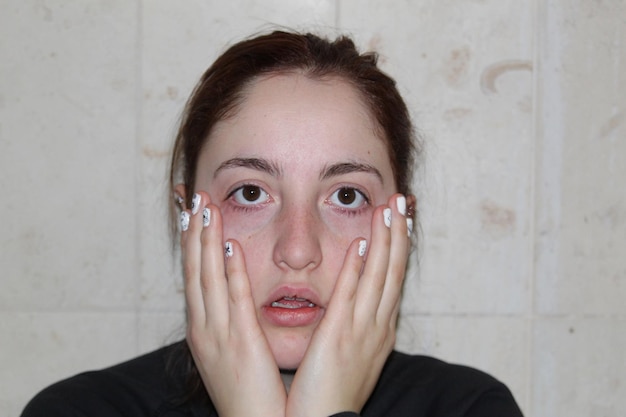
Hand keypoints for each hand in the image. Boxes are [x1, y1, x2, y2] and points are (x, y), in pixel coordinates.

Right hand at [181, 192, 286, 416]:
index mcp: (202, 329)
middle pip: (195, 271)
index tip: (192, 213)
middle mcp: (204, 327)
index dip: (192, 242)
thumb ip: (230, 320)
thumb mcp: (229, 351)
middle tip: (194, 198)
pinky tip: (231, 248)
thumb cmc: (246, 391)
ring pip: (208, 279)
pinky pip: (234, 302)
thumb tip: (233, 291)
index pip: (194, 276)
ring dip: (207, 242)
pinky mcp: (241, 343)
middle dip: (194, 232)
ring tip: (207, 209)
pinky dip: (229, 273)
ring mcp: (218, 335)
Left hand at [286, 194, 410, 416]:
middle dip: (399, 234)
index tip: (400, 219)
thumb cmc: (333, 391)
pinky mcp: (337, 337)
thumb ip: (355, 322)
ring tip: (388, 209)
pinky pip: (350, 297)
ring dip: (385, 241)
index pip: (393, 279)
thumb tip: (356, 293)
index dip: (398, 247)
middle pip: (393, 272)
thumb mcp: (353, 352)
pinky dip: (358, 269)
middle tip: (402, 201)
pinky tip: (360, 244)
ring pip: (379, 278)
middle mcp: (377, 326)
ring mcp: (361, 331)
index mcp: (379, 329)